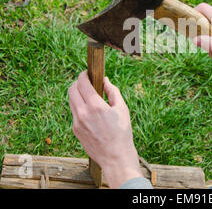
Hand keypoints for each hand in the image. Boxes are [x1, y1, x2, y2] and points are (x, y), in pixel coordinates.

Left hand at [68, 71, 141, 187]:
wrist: (115, 157)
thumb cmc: (122, 132)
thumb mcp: (122, 109)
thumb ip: (112, 91)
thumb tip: (105, 80)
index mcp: (95, 106)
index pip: (82, 83)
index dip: (83, 75)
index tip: (87, 73)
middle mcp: (82, 113)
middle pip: (71, 89)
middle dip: (78, 82)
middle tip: (87, 82)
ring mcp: (76, 122)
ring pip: (71, 100)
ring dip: (77, 94)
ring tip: (89, 95)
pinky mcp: (75, 130)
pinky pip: (74, 112)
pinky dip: (79, 106)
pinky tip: (90, 110)